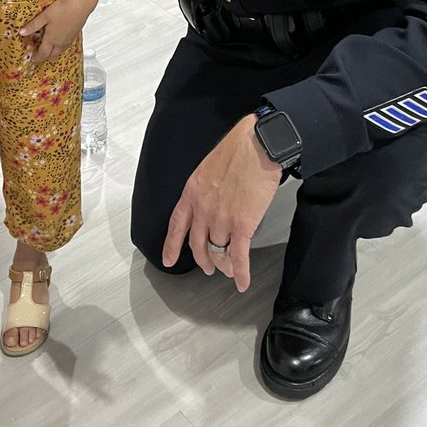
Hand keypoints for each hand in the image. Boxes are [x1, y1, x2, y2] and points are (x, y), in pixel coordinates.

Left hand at [19, 0, 89, 62]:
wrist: (80, 5)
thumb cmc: (62, 9)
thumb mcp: (44, 17)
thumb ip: (33, 26)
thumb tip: (22, 32)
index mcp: (51, 39)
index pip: (43, 53)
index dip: (37, 57)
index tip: (34, 59)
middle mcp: (60, 42)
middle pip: (52, 55)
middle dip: (45, 56)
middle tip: (40, 55)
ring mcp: (68, 40)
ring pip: (59, 51)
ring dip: (53, 53)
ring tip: (48, 50)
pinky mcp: (74, 35)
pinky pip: (66, 46)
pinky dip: (60, 48)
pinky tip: (59, 41)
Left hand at [161, 114, 282, 291]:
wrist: (257, 145)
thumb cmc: (238, 149)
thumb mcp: (209, 168)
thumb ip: (206, 189)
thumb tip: (213, 202)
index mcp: (192, 192)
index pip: (176, 225)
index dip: (171, 245)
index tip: (168, 260)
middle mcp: (202, 208)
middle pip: (197, 244)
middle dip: (203, 260)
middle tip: (208, 268)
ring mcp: (221, 218)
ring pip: (218, 252)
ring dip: (224, 266)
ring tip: (228, 271)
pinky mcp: (242, 225)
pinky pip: (238, 256)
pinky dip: (240, 273)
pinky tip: (242, 281)